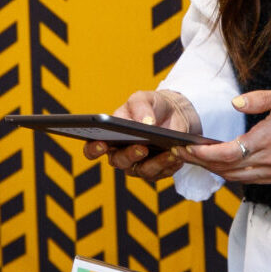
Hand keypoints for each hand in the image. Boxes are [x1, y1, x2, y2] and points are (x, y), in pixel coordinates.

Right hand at [82, 89, 200, 183]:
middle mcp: (121, 153)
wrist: (175, 112)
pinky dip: (170, 164)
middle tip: (141, 148)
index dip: (94, 149)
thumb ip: (139, 106)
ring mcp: (138, 164)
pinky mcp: (156, 170)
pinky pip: (161, 173)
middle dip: (130, 155)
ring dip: (156, 162)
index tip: (102, 144)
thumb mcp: (144, 98)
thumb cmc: (151, 105)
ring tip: (169, 152)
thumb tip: (144, 123)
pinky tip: (177, 154)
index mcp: (109, 136)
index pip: (93, 148)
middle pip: (119, 162)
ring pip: (142, 171)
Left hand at [179, 86, 270, 184]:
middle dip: (203, 163)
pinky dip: (235, 175)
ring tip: (198, 159)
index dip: (203, 154)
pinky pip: (254, 180)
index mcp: (270, 141)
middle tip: (182, 154)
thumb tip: (235, 102)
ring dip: (217, 171)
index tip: (186, 148)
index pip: (226, 155)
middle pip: (228, 170)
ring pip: (239, 179)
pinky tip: (226, 164)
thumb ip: (260, 99)